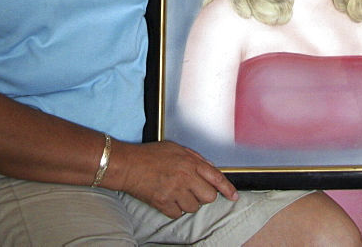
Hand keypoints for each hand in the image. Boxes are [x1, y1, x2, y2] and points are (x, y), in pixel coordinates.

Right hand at [103, 140, 237, 217]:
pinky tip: (168, 199)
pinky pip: (178, 214)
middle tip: (193, 190)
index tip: (233, 196)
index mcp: (190, 162)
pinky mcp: (163, 203)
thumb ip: (195, 158)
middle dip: (204, 195)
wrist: (128, 165)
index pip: (216, 177)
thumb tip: (209, 167)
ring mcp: (174, 191)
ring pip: (194, 207)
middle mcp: (185, 177)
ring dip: (188, 202)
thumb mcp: (176, 148)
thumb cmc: (150, 155)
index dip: (228, 189)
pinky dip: (175, 209)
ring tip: (177, 192)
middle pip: (209, 197)